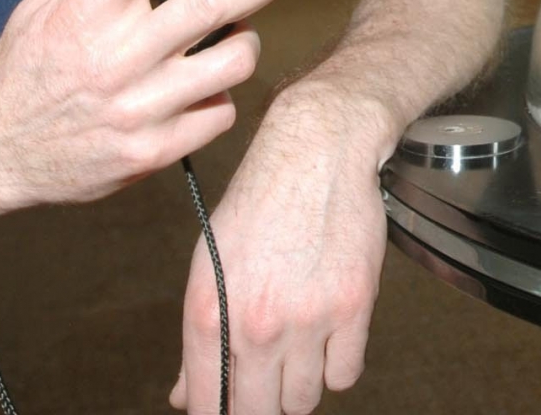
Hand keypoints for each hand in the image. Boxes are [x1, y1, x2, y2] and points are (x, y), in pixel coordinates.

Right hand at [0, 0, 302, 219]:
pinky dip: (222, 94)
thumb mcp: (46, 5)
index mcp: (86, 9)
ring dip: (247, 38)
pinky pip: (221, 111)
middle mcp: (116, 56)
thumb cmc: (27, 68)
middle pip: (215, 1)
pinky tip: (202, 87)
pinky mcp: (153, 151)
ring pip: (234, 59)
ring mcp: (138, 107)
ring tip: (235, 32)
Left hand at [170, 90, 393, 414]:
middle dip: (261, 404)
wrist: (317, 152)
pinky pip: (345, 374)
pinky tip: (328, 337)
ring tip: (299, 351)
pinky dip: (337, 365)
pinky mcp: (354, 306)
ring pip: (304, 400)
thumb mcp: (211, 264)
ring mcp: (308, 318)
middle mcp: (256, 323)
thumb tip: (186, 396)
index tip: (230, 410)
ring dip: (300, 385)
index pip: (209, 407)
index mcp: (210, 313)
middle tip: (267, 382)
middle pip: (259, 413)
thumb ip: (200, 339)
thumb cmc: (261, 199)